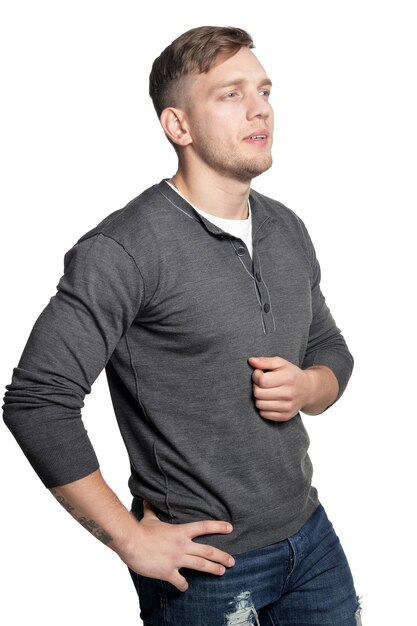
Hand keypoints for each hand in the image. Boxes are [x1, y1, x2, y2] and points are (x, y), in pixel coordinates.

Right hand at [120, 502, 234, 591]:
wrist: (131, 543)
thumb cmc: (140, 530)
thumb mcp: (149, 518)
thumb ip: (152, 510)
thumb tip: (147, 498)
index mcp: (181, 532)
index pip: (204, 527)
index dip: (218, 527)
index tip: (230, 528)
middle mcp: (182, 545)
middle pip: (208, 551)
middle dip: (222, 557)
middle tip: (232, 561)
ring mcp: (177, 559)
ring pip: (201, 565)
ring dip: (214, 569)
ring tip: (222, 572)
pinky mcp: (168, 571)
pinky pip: (180, 581)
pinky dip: (184, 585)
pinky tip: (185, 587)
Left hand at [248, 356, 311, 421]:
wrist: (308, 390)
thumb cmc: (291, 374)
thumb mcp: (280, 363)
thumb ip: (265, 361)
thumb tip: (251, 361)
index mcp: (288, 378)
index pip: (262, 380)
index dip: (256, 376)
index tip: (259, 373)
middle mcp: (289, 393)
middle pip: (258, 393)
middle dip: (256, 387)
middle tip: (262, 383)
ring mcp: (287, 407)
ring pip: (259, 404)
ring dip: (259, 398)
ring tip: (265, 391)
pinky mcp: (284, 416)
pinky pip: (263, 414)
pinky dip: (263, 407)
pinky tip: (269, 400)